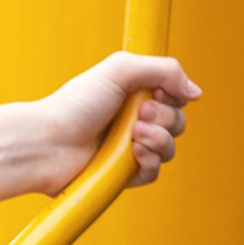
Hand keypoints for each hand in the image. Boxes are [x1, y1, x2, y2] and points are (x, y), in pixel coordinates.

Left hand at [28, 50, 197, 192]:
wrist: (48, 143)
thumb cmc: (74, 105)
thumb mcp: (120, 70)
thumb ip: (164, 70)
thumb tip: (196, 92)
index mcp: (134, 94)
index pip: (175, 96)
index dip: (174, 96)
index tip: (157, 94)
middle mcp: (135, 120)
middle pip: (178, 122)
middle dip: (165, 118)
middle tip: (139, 115)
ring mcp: (130, 149)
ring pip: (169, 148)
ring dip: (158, 139)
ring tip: (133, 135)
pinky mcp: (124, 174)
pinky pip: (154, 172)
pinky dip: (149, 162)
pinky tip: (133, 154)